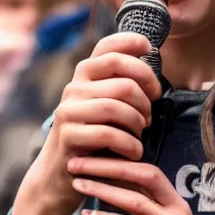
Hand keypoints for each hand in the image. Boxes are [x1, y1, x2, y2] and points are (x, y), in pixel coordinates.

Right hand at [22, 32, 160, 214]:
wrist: (63, 173)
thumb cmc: (96, 136)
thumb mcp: (108, 104)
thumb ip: (122, 82)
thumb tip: (150, 55)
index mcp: (86, 74)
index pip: (108, 47)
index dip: (132, 42)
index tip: (151, 49)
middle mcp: (75, 86)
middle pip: (124, 80)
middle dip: (147, 98)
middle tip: (150, 115)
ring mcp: (69, 109)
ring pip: (117, 106)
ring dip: (138, 123)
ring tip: (141, 134)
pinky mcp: (68, 134)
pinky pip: (108, 134)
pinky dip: (130, 144)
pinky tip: (135, 152)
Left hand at [67, 157, 214, 214]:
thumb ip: (149, 214)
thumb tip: (118, 199)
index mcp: (176, 202)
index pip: (149, 170)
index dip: (121, 161)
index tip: (95, 157)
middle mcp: (177, 209)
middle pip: (143, 175)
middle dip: (110, 166)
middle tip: (80, 163)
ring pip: (136, 200)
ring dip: (104, 190)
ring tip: (79, 184)